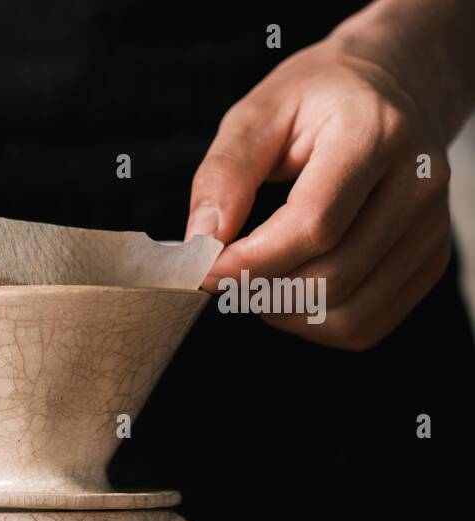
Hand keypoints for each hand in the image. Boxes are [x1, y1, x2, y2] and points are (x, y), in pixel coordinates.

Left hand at [187, 31, 456, 349]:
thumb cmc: (318, 97)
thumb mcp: (258, 113)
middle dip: (262, 289)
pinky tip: (292, 290)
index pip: (313, 226)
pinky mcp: (431, 259)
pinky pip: (368, 323)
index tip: (205, 270)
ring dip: (286, 313)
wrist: (395, 84)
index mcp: (373, 134)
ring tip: (258, 280)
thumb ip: (224, 174)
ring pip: (350, 313)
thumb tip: (201, 242)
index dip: (250, 262)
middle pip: (332, 277)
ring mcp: (432, 226)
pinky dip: (316, 323)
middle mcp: (418, 182)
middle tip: (226, 274)